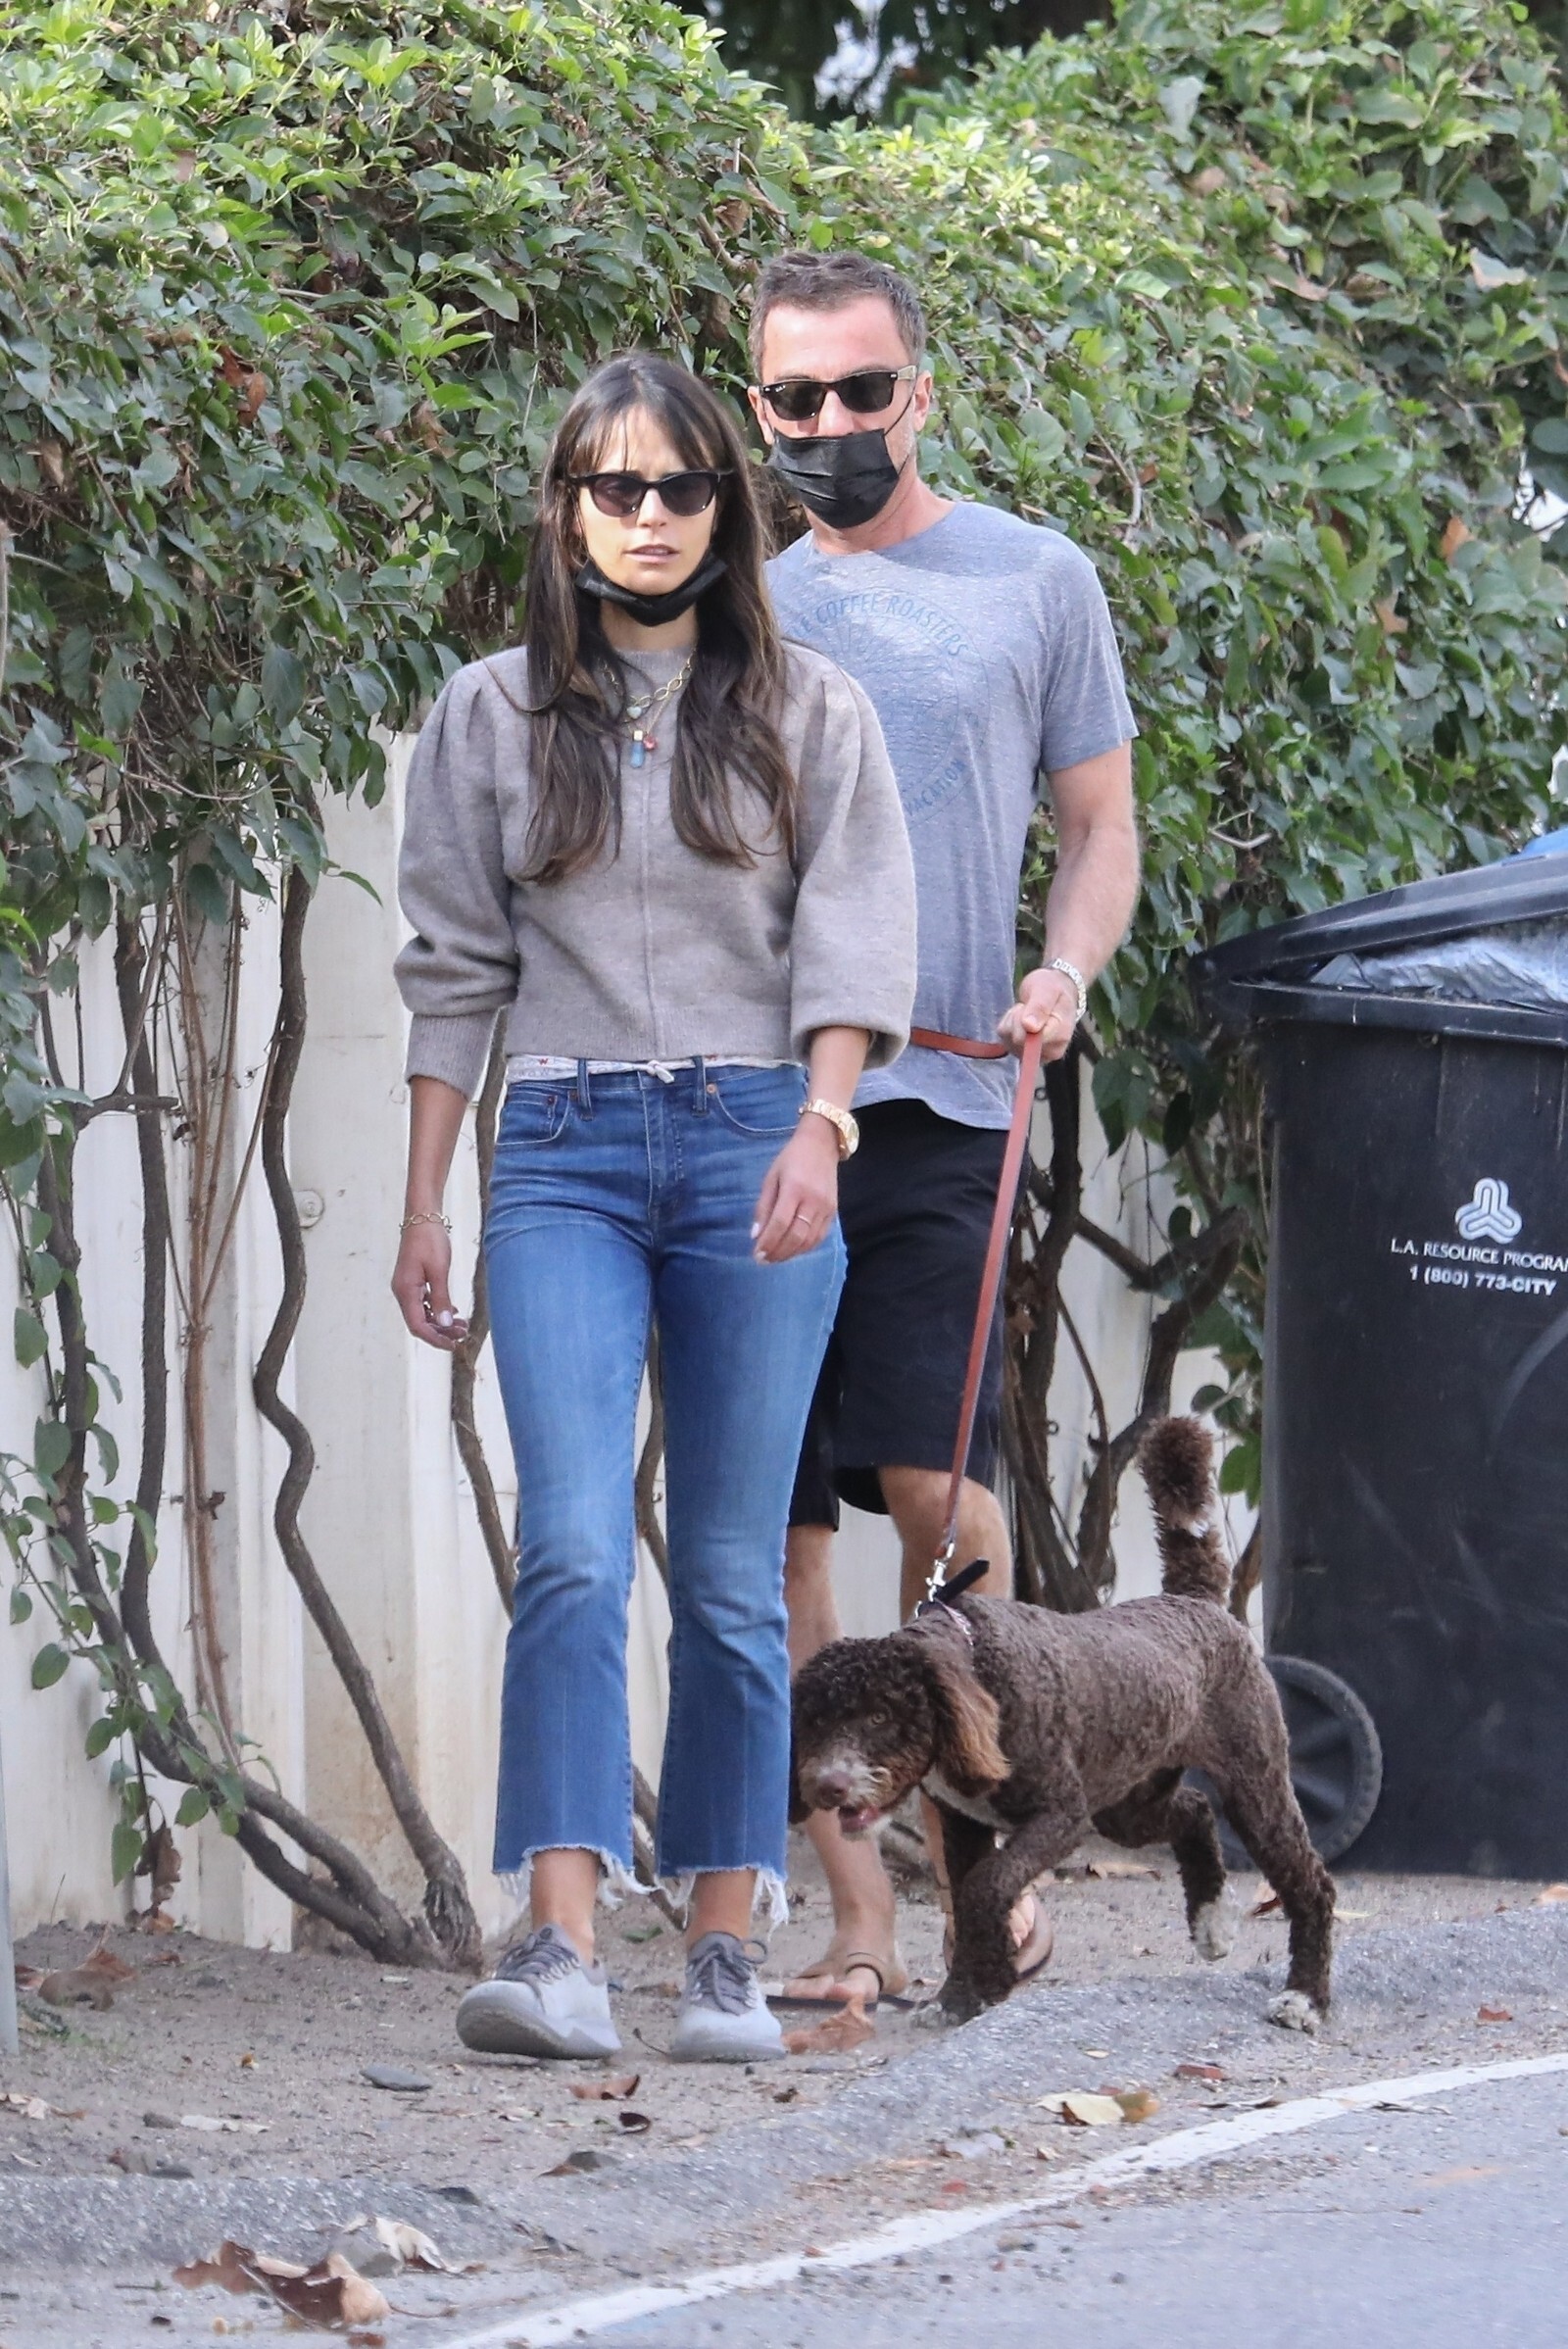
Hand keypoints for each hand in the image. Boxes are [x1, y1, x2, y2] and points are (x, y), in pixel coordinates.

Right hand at [391, 1219, 469, 1348]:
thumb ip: (441, 1298)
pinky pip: (423, 1303)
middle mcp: (402, 1291)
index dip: (435, 1339)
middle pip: (419, 1323)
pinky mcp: (413, 1280)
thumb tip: (444, 1323)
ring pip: (422, 1314)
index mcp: (405, 1291)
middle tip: (463, 1334)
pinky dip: (437, 1310)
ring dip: (440, 1322)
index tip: (453, 1345)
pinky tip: (452, 1312)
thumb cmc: (430, 1240)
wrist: (422, 1216)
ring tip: (461, 1325)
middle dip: (441, 1332)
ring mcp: (406, 1286)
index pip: (417, 1326)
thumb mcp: (439, 1270)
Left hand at [751, 1120, 839, 1262]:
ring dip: (791, 1253)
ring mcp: (826, 1207)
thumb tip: (756, 1235)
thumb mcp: (771, 1177)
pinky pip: (819, 1236)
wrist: (821, 1145)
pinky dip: (805, 1248)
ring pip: (809, 1240)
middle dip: (778, 1252)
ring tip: (775, 1258)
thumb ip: (763, 1207)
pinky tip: (792, 1250)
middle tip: (763, 1260)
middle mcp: (813, 1200)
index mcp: (794, 1189)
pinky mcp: (833, 1212)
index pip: (780, 1223)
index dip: (768, 1242)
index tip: (756, 1254)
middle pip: (796, 1236)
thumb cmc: (791, 1159)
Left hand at [997, 965, 1080, 1061]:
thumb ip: (1040, 1007)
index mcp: (1062, 1035)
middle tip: (1029, 1006)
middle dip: (1018, 1017)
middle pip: (1018, 1039)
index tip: (1030, 1005)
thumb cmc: (1053, 988)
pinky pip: (1003, 1037)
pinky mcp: (1021, 1051)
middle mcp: (1051, 1051)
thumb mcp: (1048, 989)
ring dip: (1013, 1020)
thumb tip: (1030, 1027)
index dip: (1024, 1020)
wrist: (1053, 992)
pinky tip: (1021, 1017)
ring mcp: (1035, 1054)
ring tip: (1027, 1010)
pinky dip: (1008, 1024)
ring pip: (1009, 1039)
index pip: (1034, 1038)